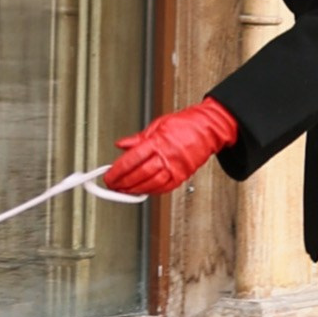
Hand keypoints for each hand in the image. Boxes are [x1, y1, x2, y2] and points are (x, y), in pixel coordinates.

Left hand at [103, 99, 237, 196]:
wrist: (208, 128)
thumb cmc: (185, 124)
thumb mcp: (157, 125)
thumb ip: (138, 138)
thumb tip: (122, 145)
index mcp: (158, 141)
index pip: (132, 159)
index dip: (118, 170)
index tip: (109, 175)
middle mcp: (167, 156)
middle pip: (140, 173)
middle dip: (123, 183)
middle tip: (112, 186)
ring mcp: (175, 167)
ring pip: (151, 184)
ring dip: (134, 190)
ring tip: (123, 192)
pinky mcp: (182, 176)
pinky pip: (164, 188)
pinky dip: (151, 191)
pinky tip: (142, 191)